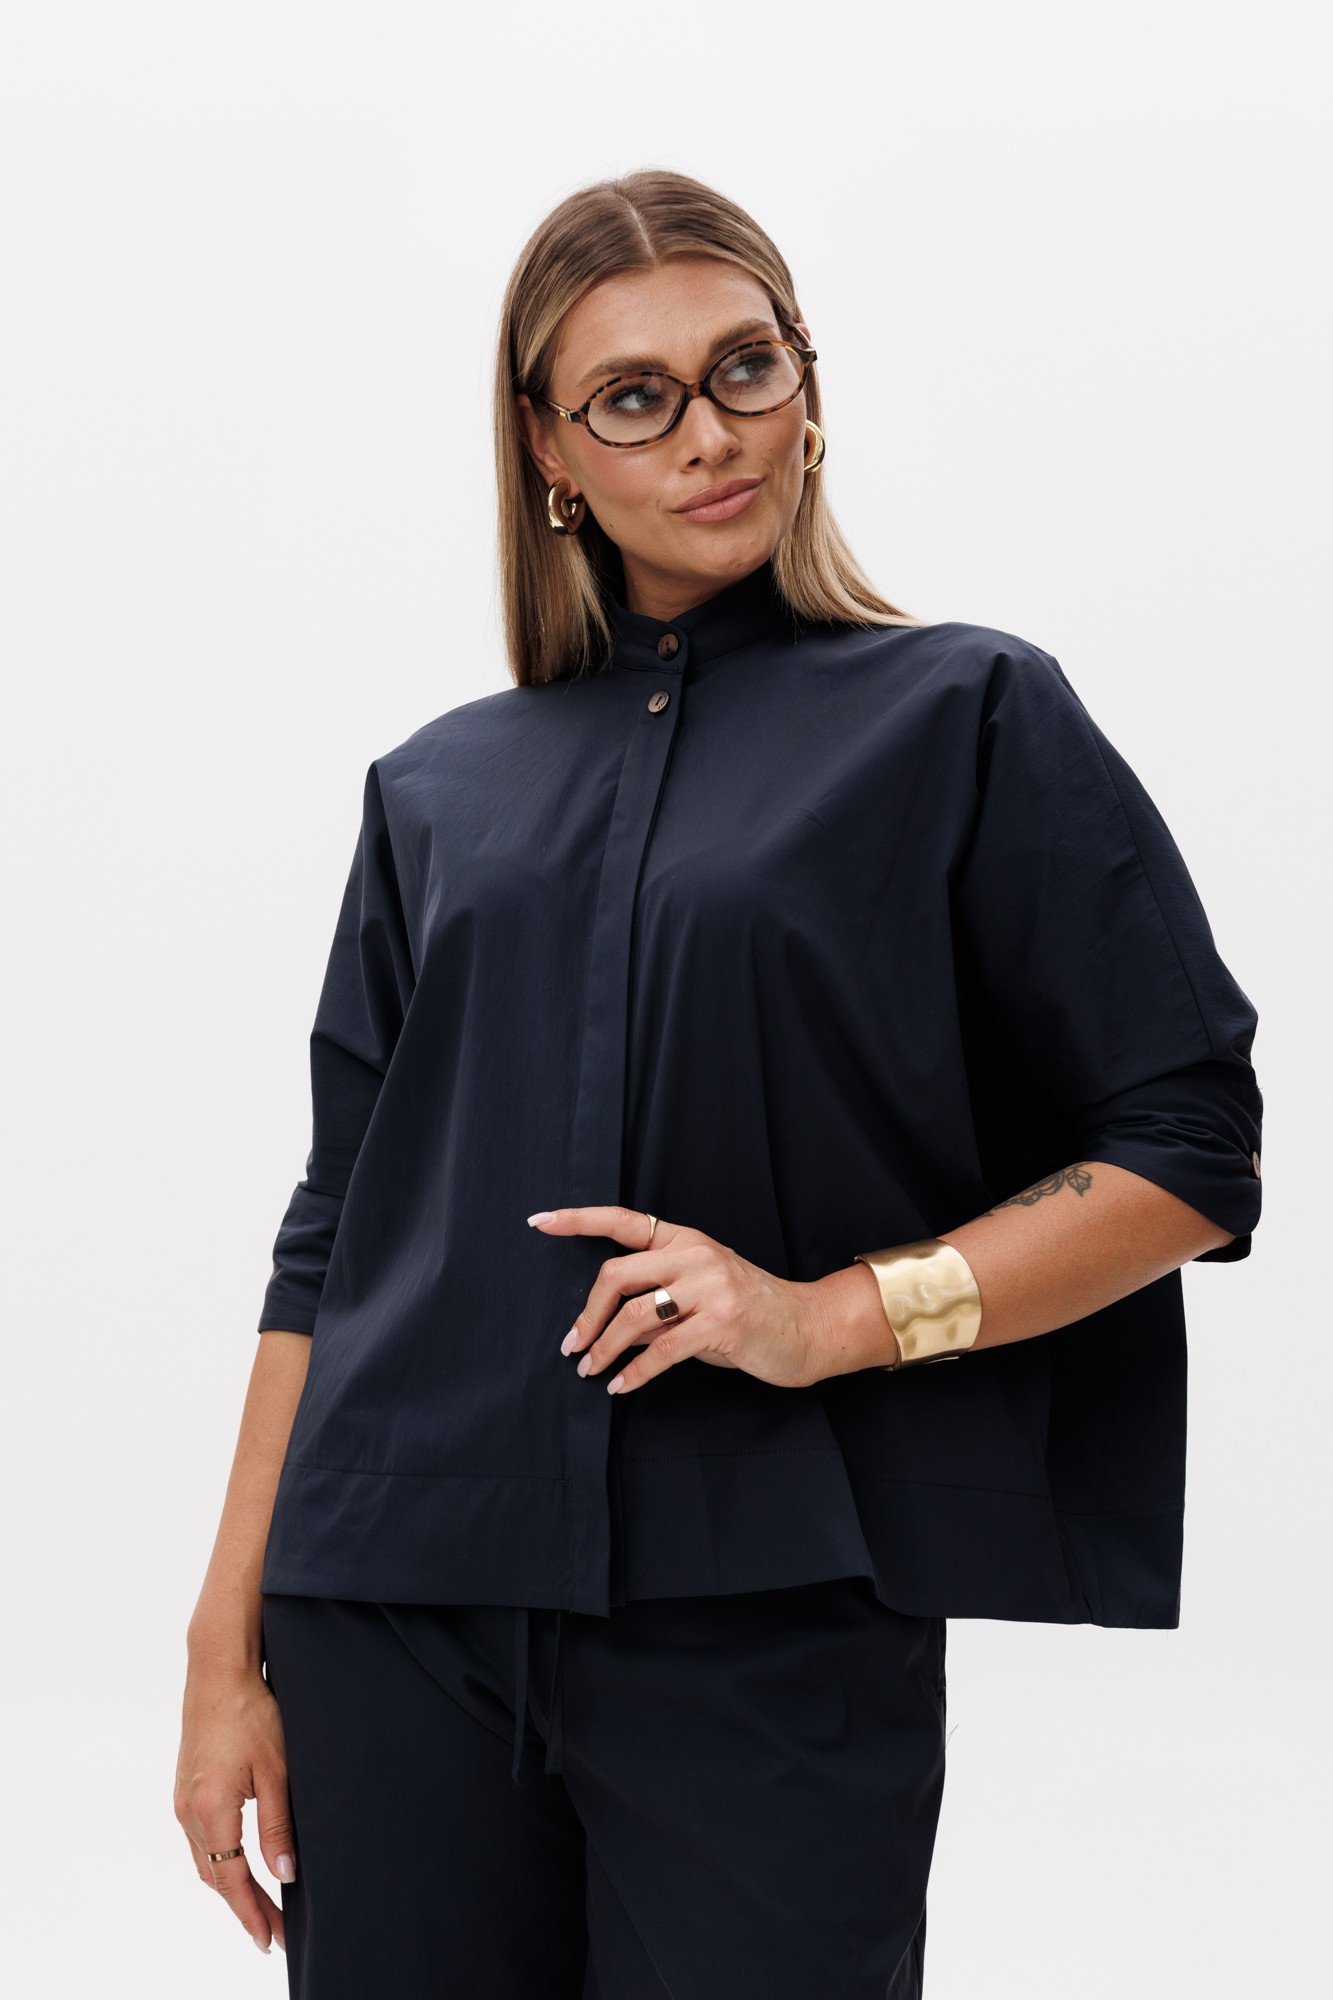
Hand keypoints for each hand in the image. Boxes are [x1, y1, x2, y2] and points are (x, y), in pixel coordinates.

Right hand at [174, 1661, 294, 1955]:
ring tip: (258, 1908)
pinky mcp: (184, 1788)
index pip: (232, 1879)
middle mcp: (189, 1810)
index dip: (252, 1913)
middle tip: (270, 1933)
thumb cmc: (252, 1712)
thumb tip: (285, 1876)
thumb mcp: (276, 1770)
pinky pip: (199, 1840)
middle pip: (214, 1877)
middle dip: (243, 1908)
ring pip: (204, 1861)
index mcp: (211, 1809)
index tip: (269, 1939)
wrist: (217, 1671)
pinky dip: (218, 1862)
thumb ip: (278, 1827)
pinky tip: (236, 1866)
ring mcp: (182, 1799)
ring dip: (229, 1887)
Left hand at [528, 1204, 835, 1393]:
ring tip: (590, 1370)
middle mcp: (695, 1255)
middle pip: (617, 1273)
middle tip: (572, 1345)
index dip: (577, 1220)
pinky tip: (621, 1387)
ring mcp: (710, 1287)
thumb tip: (606, 1328)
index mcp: (685, 1239)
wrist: (809, 1328)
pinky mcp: (722, 1323)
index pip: (622, 1220)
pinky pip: (663, 1350)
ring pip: (635, 1315)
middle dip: (587, 1315)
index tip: (538, 1222)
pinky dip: (635, 1372)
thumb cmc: (749, 1313)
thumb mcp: (698, 1296)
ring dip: (604, 1348)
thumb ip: (655, 1303)